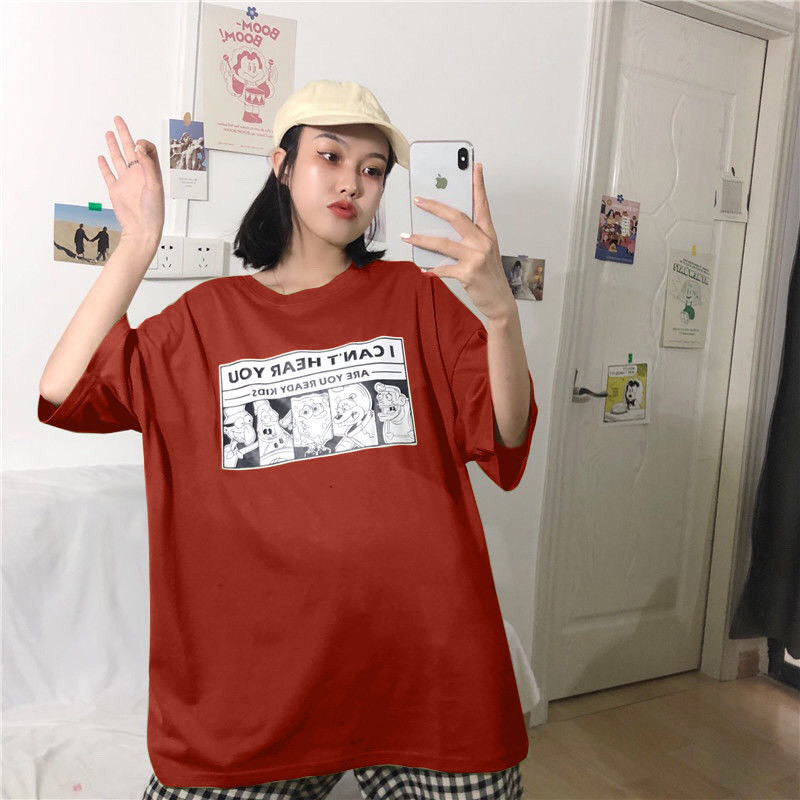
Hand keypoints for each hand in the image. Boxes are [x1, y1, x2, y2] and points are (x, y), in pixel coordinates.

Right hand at [97, 116, 163, 248]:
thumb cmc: (153, 211)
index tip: (137, 144)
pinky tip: (102, 157)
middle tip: (118, 120)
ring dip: (114, 146)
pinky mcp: (116, 190)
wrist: (141, 229)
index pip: (147, 150)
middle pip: (130, 149)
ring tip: (110, 133)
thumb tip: (139, 146)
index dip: (142, 143)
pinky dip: (104, 166)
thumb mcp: (154, 184)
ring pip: (118, 159)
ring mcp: (126, 182)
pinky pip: (108, 174)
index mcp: (150, 172)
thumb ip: (148, 164)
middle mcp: (138, 175)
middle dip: (124, 133)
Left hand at [404, 162, 515, 320]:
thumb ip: (469, 238)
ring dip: (422, 240)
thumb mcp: (484, 252)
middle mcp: (483, 242)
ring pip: (443, 243)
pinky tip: (423, 268)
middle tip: (419, 200)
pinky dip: (431, 268)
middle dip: (435, 207)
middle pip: (457, 217)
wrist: (500, 301)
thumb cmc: (489, 275)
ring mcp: (476, 257)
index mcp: (488, 234)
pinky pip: (443, 268)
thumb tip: (442, 229)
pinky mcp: (468, 273)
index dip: (478, 185)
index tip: (475, 166)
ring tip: (406, 237)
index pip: (482, 205)